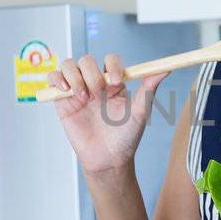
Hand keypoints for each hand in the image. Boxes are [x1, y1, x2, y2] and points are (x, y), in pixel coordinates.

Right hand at [50, 54, 168, 175]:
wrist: (108, 159)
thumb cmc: (126, 137)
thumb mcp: (140, 112)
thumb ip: (149, 89)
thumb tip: (166, 68)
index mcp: (114, 83)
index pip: (109, 60)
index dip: (112, 66)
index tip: (117, 82)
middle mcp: (95, 83)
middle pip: (87, 61)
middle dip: (92, 75)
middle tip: (98, 94)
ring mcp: (77, 91)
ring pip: (68, 65)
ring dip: (74, 76)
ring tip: (82, 96)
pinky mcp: (63, 101)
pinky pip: (54, 80)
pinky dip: (56, 79)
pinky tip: (66, 90)